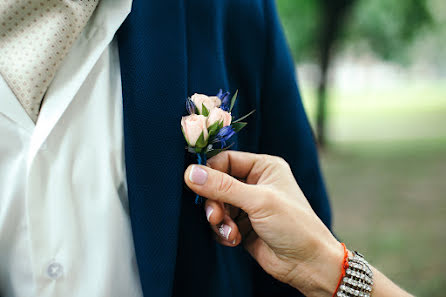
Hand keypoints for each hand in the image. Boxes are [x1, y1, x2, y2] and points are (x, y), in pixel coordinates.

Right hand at [184, 151, 342, 295]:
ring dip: (219, 219)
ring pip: (216, 205)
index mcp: (264, 167)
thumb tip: (191, 173)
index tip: (195, 184)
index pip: (226, 160)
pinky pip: (220, 223)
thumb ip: (223, 187)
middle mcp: (255, 183)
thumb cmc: (295, 225)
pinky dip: (223, 231)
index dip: (210, 172)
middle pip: (217, 184)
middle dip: (214, 202)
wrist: (307, 264)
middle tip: (216, 215)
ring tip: (230, 231)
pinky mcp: (242, 225)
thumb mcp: (258, 201)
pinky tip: (235, 239)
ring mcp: (248, 205)